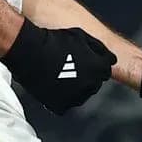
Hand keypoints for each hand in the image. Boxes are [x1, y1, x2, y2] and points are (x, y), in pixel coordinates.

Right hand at [0, 22, 115, 114]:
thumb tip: (111, 58)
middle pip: (95, 83)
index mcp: (97, 68)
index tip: (86, 60)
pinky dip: (63, 96)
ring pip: (82, 95)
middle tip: (73, 66)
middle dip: (88, 75)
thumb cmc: (55, 40)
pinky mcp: (60, 105)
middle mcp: (89, 85)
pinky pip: (67, 103)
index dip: (96, 63)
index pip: (105, 69)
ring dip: (77, 87)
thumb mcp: (82, 36)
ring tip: (63, 74)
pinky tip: (56, 84)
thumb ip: (99, 49)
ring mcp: (74, 97)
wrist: (30, 51)